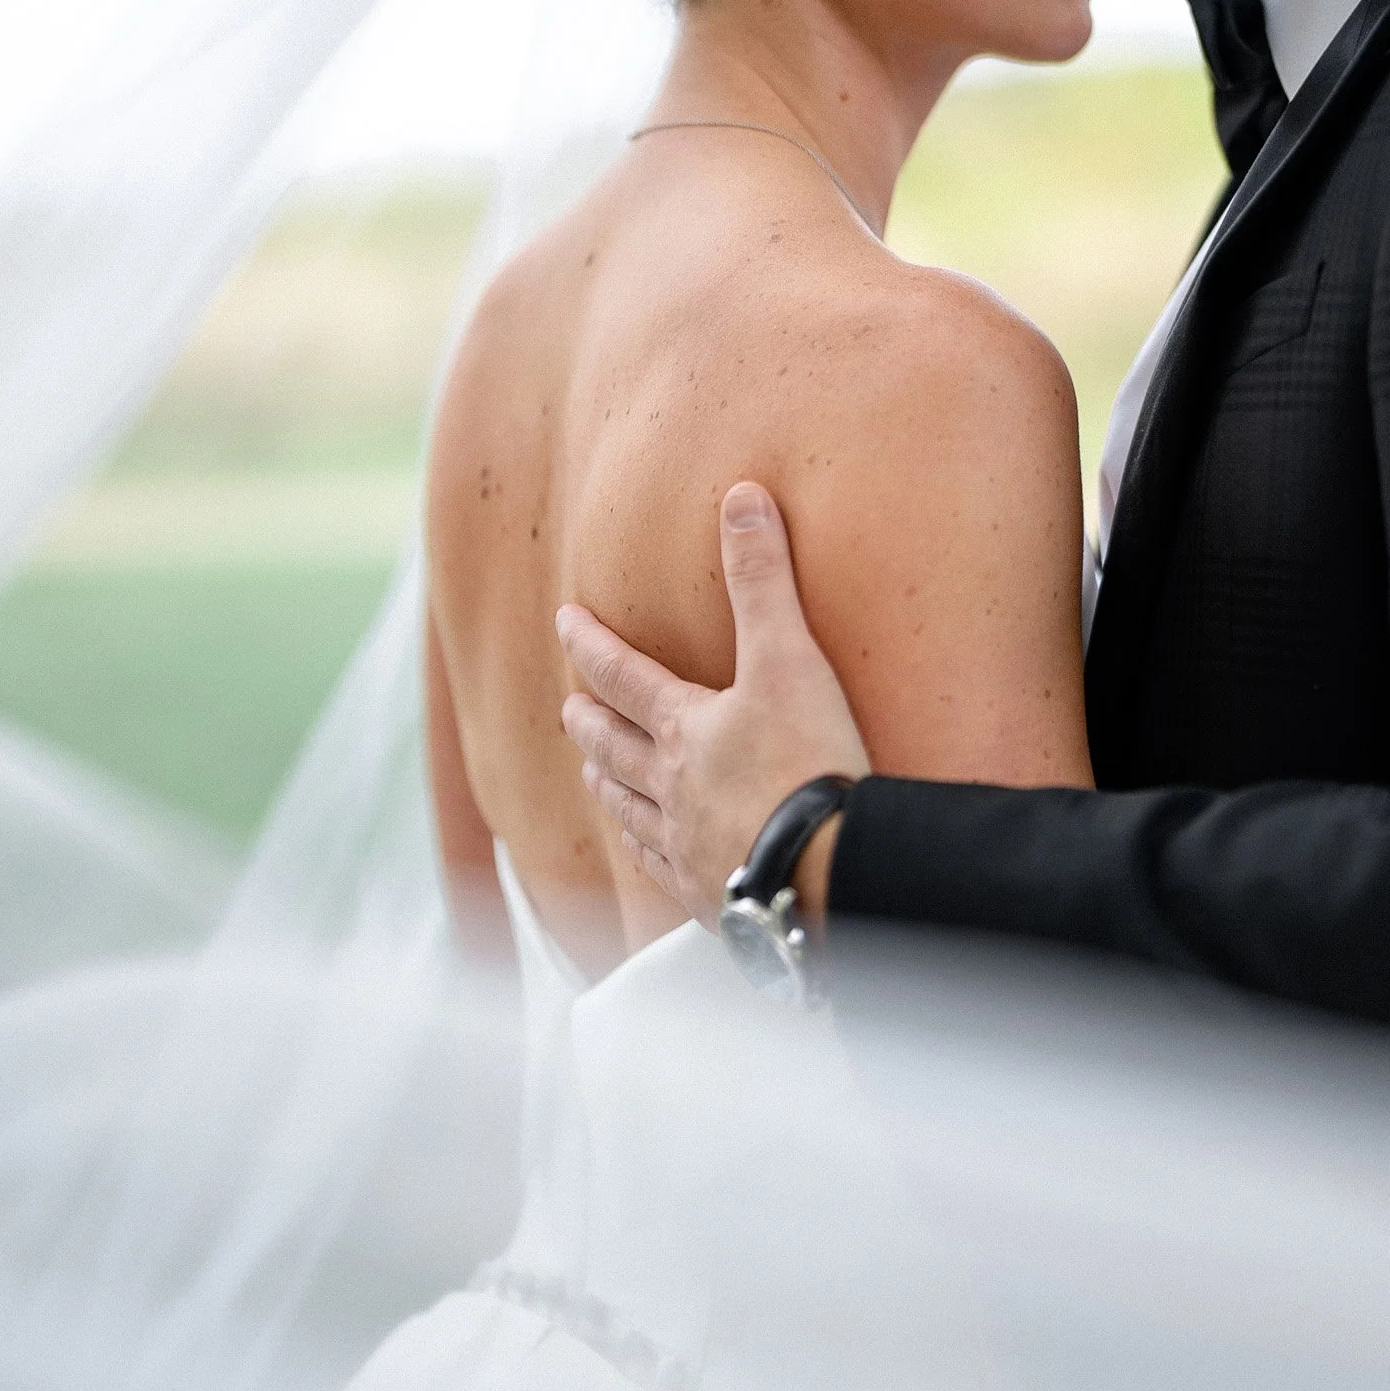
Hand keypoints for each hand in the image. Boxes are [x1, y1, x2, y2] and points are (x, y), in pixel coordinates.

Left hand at [556, 482, 869, 927]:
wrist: (823, 869)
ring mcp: (685, 845)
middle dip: (589, 722)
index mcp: (685, 729)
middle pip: (614, 748)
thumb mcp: (789, 657)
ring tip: (593, 776)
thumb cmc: (806, 761)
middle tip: (569, 709)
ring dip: (608, 787)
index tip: (565, 620)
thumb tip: (742, 497)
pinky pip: (662, 872)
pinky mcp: (710, 893)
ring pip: (628, 811)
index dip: (592, 643)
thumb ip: (764, 578)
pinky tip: (647, 855)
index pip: (623, 675)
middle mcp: (671, 787)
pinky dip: (646, 856)